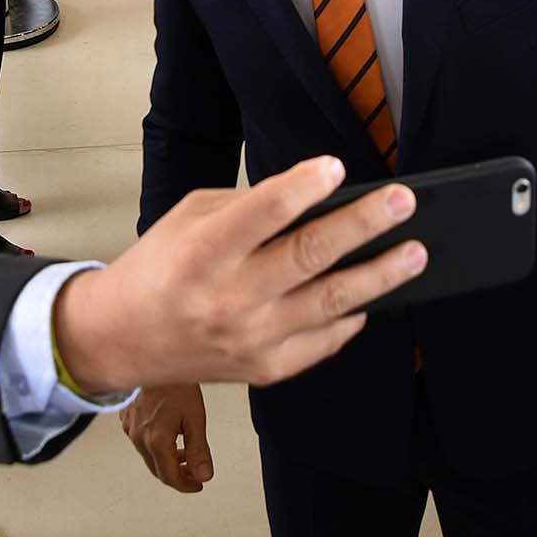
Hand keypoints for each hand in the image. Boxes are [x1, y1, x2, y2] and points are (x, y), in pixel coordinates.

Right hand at [48, 157, 425, 394]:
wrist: (121, 339)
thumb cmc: (160, 266)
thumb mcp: (189, 217)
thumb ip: (249, 206)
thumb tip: (314, 194)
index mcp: (204, 251)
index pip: (261, 214)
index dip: (301, 188)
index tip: (335, 167)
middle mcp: (230, 297)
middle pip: (309, 256)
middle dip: (363, 225)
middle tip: (403, 202)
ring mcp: (251, 339)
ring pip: (331, 303)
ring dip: (379, 276)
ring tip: (414, 253)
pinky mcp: (264, 369)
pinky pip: (323, 342)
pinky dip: (351, 318)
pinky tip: (370, 298)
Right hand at [120, 383, 213, 492]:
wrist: (151, 356)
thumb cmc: (174, 382)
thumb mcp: (195, 417)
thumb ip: (199, 449)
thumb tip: (204, 475)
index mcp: (157, 441)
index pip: (170, 477)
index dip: (186, 485)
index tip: (198, 484)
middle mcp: (140, 438)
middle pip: (158, 470)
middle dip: (178, 475)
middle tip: (194, 473)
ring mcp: (131, 428)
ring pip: (148, 455)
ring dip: (167, 460)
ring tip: (184, 452)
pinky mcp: (126, 417)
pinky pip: (140, 441)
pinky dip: (155, 445)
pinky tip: (168, 434)